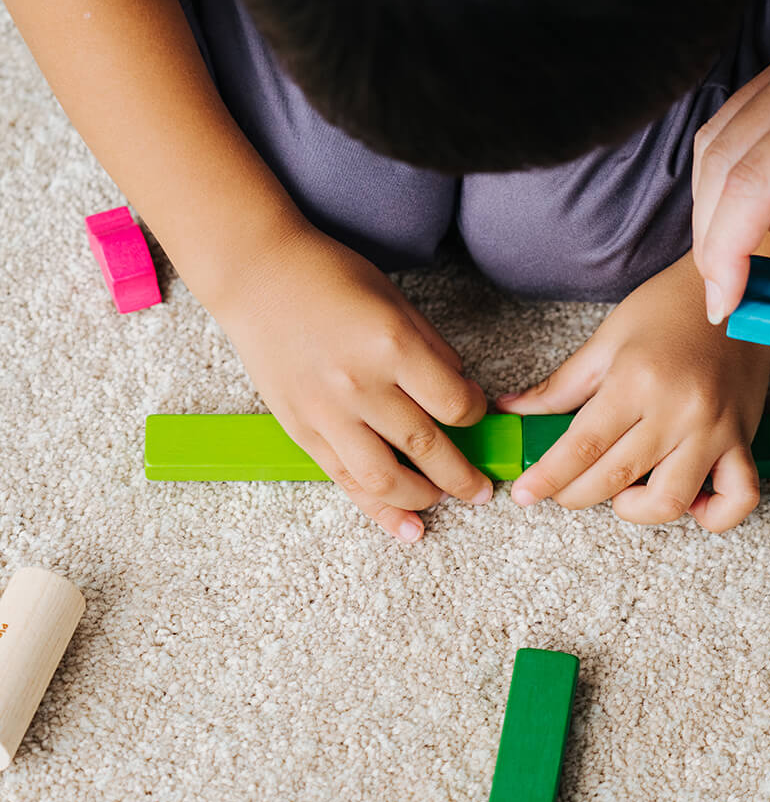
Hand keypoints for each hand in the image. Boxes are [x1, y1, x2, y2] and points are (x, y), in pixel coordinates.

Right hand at [215, 219, 491, 541]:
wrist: (255, 274)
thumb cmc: (329, 278)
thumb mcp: (396, 301)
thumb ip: (433, 350)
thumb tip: (463, 393)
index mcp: (392, 346)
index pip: (454, 404)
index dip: (476, 415)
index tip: (476, 415)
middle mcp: (361, 386)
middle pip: (427, 448)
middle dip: (463, 477)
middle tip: (481, 490)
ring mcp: (327, 413)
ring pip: (387, 479)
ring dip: (424, 498)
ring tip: (442, 499)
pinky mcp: (302, 431)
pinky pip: (347, 482)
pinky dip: (380, 510)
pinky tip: (407, 528)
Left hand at [496, 252, 769, 531]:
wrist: (740, 290)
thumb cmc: (669, 311)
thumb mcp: (607, 340)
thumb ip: (560, 386)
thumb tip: (513, 410)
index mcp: (636, 380)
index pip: (582, 446)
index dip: (547, 478)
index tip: (524, 495)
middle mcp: (679, 410)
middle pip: (615, 479)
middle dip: (575, 495)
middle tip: (562, 490)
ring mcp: (715, 430)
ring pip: (670, 502)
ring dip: (635, 511)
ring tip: (623, 492)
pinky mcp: (744, 441)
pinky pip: (737, 501)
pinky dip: (712, 516)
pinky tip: (688, 501)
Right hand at [692, 0, 769, 334]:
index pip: (747, 187)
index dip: (725, 256)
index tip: (728, 306)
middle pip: (717, 165)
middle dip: (713, 241)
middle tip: (735, 295)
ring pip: (716, 143)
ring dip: (721, 211)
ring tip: (763, 256)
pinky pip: (738, 125)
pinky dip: (738, 179)